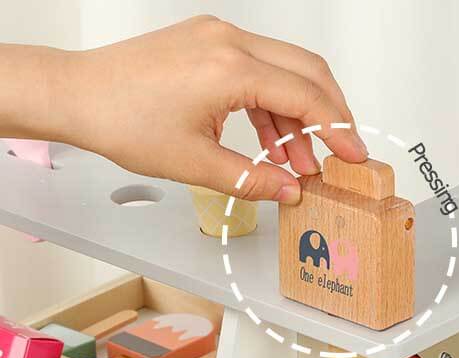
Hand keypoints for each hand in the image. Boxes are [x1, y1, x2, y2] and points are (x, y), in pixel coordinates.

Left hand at [45, 16, 368, 201]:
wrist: (78, 95)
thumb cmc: (123, 121)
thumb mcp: (196, 164)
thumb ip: (253, 180)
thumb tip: (290, 192)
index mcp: (230, 68)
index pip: (306, 96)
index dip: (337, 130)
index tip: (354, 156)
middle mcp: (229, 41)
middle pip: (307, 70)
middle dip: (332, 114)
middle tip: (342, 152)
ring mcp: (219, 37)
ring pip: (284, 70)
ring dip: (299, 116)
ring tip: (299, 163)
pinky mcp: (208, 43)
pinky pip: (258, 70)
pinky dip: (272, 105)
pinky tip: (272, 143)